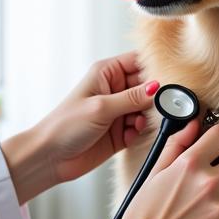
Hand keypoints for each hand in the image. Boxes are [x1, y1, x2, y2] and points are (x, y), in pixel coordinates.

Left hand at [33, 51, 158, 186]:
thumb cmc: (65, 125)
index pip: (138, 61)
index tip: (167, 78)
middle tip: (157, 105)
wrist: (50, 157)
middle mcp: (114, 90)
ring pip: (146, 108)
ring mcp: (117, 111)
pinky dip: (138, 131)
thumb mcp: (101, 107)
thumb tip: (157, 87)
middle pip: (146, 85)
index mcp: (106, 73)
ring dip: (145, 116)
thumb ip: (132, 98)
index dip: (154, 67)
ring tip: (134, 124)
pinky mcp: (120, 132)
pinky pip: (139, 128)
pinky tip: (127, 136)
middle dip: (154, 96)